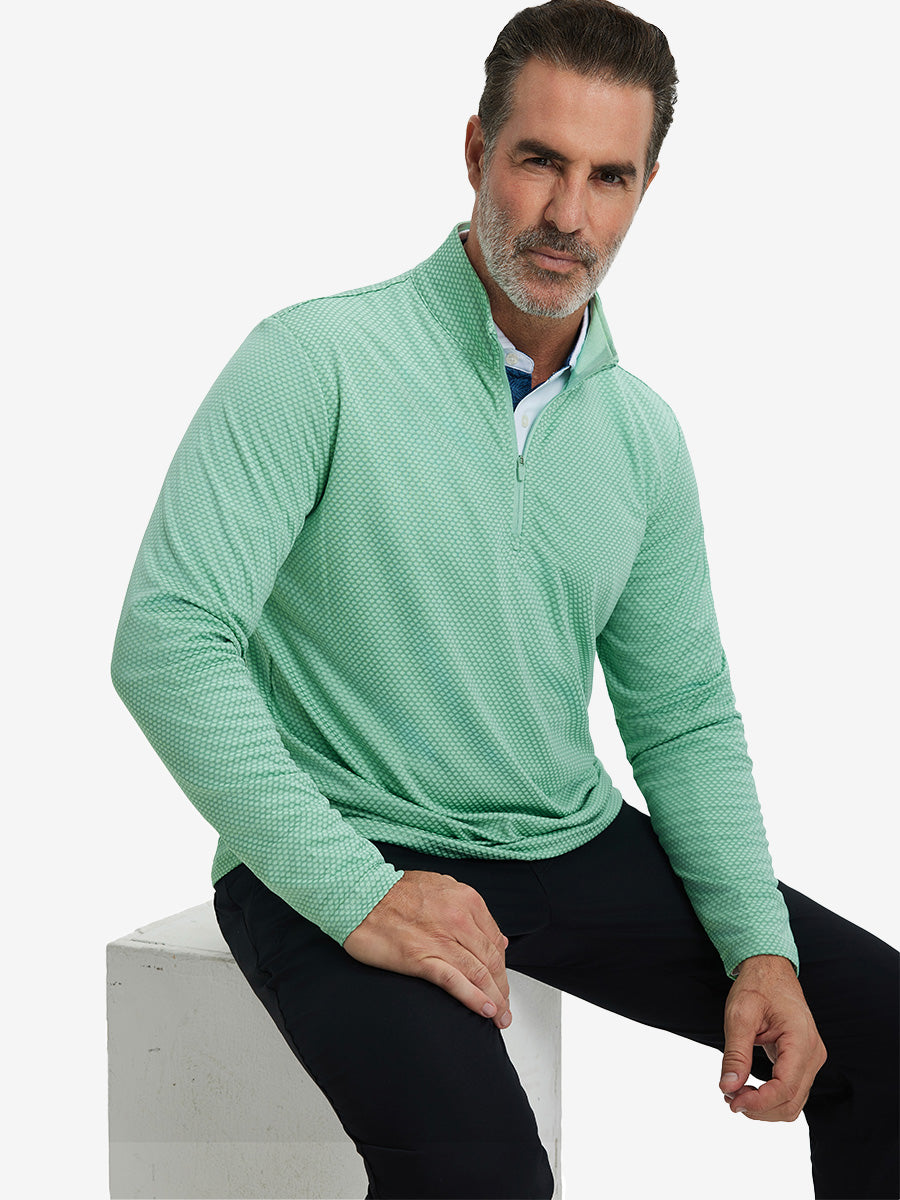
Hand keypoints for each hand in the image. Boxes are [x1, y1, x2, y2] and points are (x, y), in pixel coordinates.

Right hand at [343, 870, 511, 1030]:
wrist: (359, 895)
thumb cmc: (394, 891)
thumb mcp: (441, 886)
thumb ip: (469, 909)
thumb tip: (496, 936)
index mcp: (466, 900)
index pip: (495, 941)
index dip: (502, 966)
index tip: (502, 982)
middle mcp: (459, 919)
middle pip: (492, 960)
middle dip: (503, 988)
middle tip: (506, 1008)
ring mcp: (441, 939)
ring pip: (479, 973)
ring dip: (495, 999)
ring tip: (500, 1017)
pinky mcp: (421, 958)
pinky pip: (455, 981)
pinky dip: (474, 998)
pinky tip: (485, 1010)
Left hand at [719, 954, 826, 1121]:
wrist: (771, 970)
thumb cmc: (757, 986)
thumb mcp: (740, 1015)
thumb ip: (736, 1052)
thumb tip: (727, 1087)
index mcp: (801, 1040)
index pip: (786, 1087)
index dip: (759, 1102)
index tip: (731, 1101)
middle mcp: (813, 1054)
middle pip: (791, 1102)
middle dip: (759, 1108)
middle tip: (728, 1098)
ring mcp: (811, 1059)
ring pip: (793, 1102)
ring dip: (764, 1107)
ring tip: (734, 1095)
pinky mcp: (803, 1061)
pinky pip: (791, 1091)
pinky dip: (770, 1098)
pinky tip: (746, 1090)